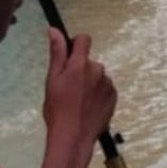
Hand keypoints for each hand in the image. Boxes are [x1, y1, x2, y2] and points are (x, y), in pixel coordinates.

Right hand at [43, 29, 116, 161]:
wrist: (74, 136)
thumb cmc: (58, 110)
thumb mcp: (52, 79)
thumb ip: (56, 53)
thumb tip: (54, 31)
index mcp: (80, 65)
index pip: (84, 39)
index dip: (75, 44)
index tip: (69, 53)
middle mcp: (98, 71)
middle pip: (89, 61)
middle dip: (80, 69)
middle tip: (68, 88)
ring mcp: (108, 84)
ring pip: (97, 76)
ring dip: (89, 83)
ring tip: (77, 100)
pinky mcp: (114, 96)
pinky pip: (104, 88)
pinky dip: (97, 94)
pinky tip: (87, 106)